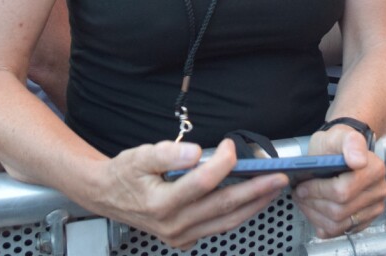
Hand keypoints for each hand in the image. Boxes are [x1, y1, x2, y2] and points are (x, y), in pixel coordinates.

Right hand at [90, 139, 286, 249]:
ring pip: (226, 221)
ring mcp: (180, 236)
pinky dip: (237, 214)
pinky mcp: (185, 239)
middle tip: (278, 177)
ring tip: (273, 189)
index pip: (203, 182)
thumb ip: (167, 152)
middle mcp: (173, 225)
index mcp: (161, 204)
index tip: (231, 145)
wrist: (106, 195)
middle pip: (223, 206)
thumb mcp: (139, 155)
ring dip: (253, 204)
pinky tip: (250, 200)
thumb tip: (196, 152)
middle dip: (255, 190)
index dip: (223, 162)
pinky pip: (218, 227)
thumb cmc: (124, 174)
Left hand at [292, 125, 385, 238]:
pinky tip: (315, 210)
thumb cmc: (337, 144)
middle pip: (339, 211)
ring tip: (304, 202)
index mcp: (374, 169)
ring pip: (339, 225)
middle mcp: (378, 191)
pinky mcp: (365, 220)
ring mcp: (373, 208)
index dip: (317, 191)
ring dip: (315, 215)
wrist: (342, 152)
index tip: (301, 185)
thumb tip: (358, 160)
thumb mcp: (338, 135)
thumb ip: (350, 142)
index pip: (342, 191)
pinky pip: (340, 231)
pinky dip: (323, 224)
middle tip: (298, 194)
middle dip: (313, 203)